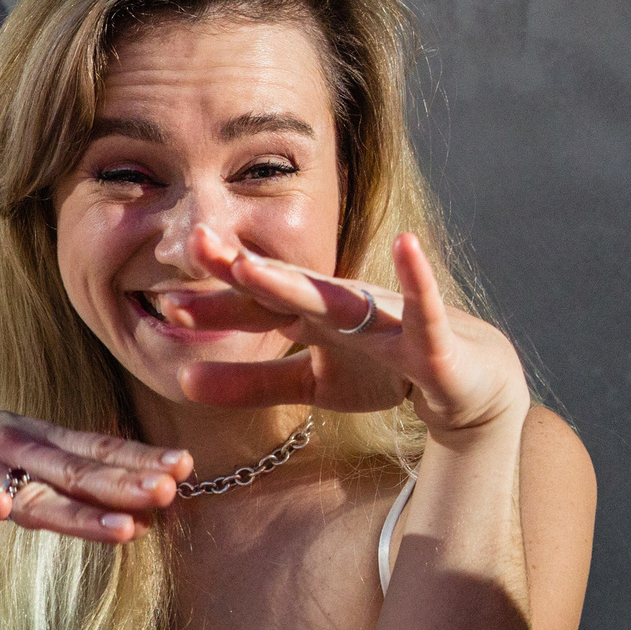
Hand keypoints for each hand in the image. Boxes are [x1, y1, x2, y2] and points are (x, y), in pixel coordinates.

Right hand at [0, 395, 190, 543]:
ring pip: (26, 495)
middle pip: (73, 471)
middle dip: (123, 483)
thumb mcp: (16, 442)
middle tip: (170, 492)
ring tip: (122, 528)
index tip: (184, 467)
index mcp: (30, 436)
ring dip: (76, 511)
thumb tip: (139, 478)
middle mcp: (5, 447)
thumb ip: (68, 462)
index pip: (92, 447)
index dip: (137, 459)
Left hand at [173, 227, 528, 439]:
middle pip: (285, 287)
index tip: (165, 304)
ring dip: (297, 281)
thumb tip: (183, 383)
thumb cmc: (383, 371)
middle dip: (240, 270)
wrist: (465, 383)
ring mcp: (385, 317)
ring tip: (253, 264)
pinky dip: (417, 278)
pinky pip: (423, 307)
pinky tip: (408, 245)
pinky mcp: (429, 337)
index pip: (255, 306)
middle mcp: (343, 305)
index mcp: (312, 315)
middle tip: (193, 245)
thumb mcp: (310, 384)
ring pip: (337, 298)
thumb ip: (251, 383)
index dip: (214, 304)